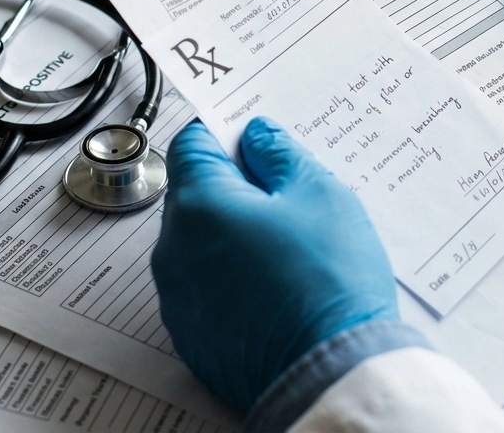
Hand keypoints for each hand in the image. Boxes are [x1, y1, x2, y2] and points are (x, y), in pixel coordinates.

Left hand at [151, 117, 397, 414]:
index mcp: (199, 204)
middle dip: (234, 187)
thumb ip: (280, 155)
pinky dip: (230, 278)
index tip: (252, 138)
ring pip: (198, 243)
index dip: (224, 133)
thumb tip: (258, 137)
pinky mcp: (191, 334)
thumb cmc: (328, 283)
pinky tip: (275, 284)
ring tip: (287, 247)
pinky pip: (204, 288)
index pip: (191, 144)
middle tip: (286, 196)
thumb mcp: (320, 195)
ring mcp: (178, 296)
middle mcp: (174, 249)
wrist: (329, 372)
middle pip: (193, 195)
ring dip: (231, 234)